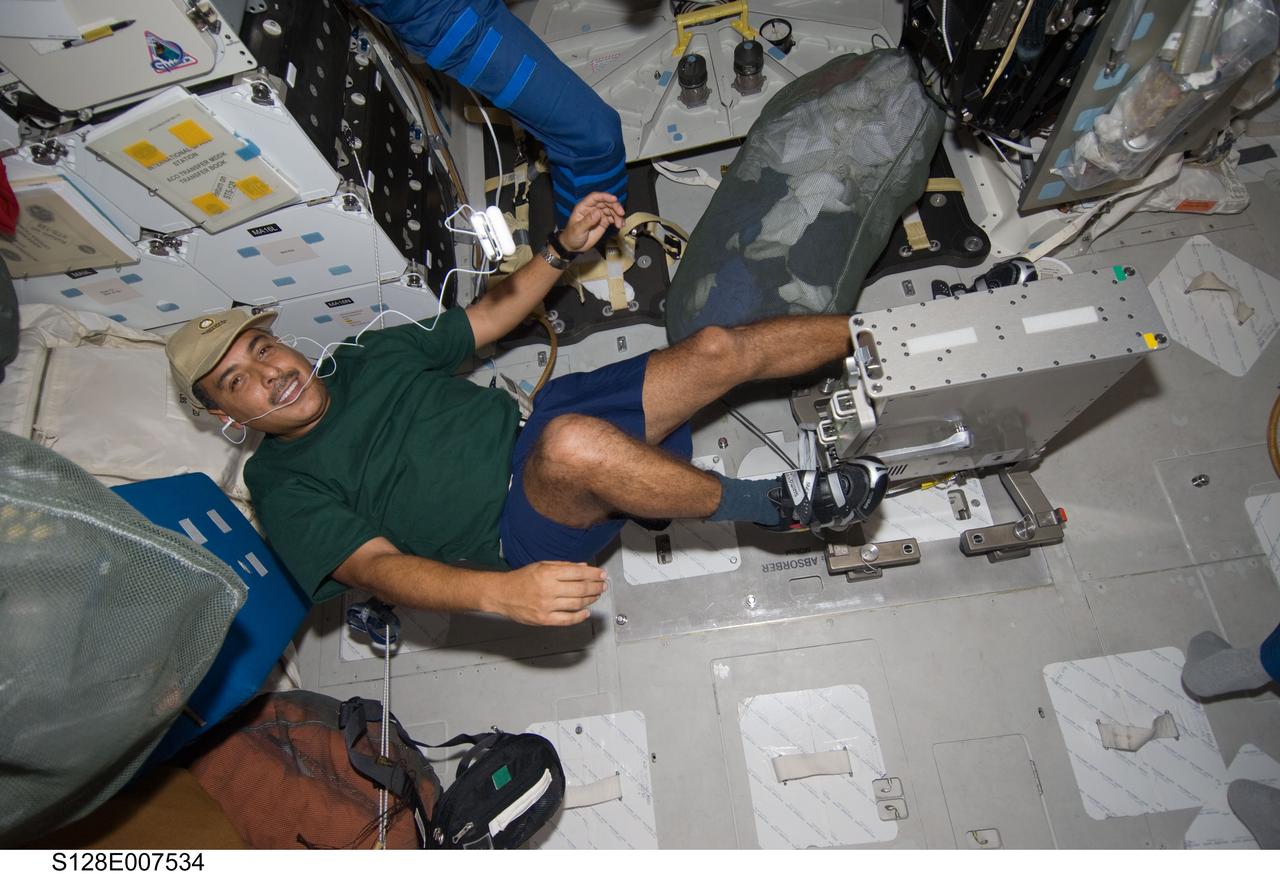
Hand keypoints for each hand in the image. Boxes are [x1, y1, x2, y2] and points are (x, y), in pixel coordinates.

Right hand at [491, 561, 607, 625]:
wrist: (501, 594)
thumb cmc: (520, 579)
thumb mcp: (541, 565)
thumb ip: (563, 566)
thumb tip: (583, 567)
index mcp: (548, 573)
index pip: (577, 572)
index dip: (593, 573)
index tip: (602, 574)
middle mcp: (548, 589)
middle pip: (580, 588)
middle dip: (596, 587)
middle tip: (603, 585)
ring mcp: (547, 606)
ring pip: (577, 603)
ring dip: (591, 600)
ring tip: (596, 596)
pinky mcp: (544, 619)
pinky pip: (567, 620)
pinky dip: (579, 617)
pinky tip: (586, 612)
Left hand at [558, 192, 624, 252]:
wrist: (574, 246)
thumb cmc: (572, 236)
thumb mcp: (578, 229)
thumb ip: (588, 221)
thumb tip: (598, 212)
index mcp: (584, 207)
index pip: (595, 197)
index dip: (605, 196)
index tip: (614, 199)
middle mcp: (592, 208)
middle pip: (606, 202)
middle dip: (615, 206)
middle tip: (621, 213)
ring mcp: (599, 215)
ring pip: (611, 210)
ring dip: (618, 215)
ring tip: (620, 224)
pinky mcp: (603, 221)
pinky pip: (613, 218)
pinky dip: (618, 220)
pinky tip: (620, 225)